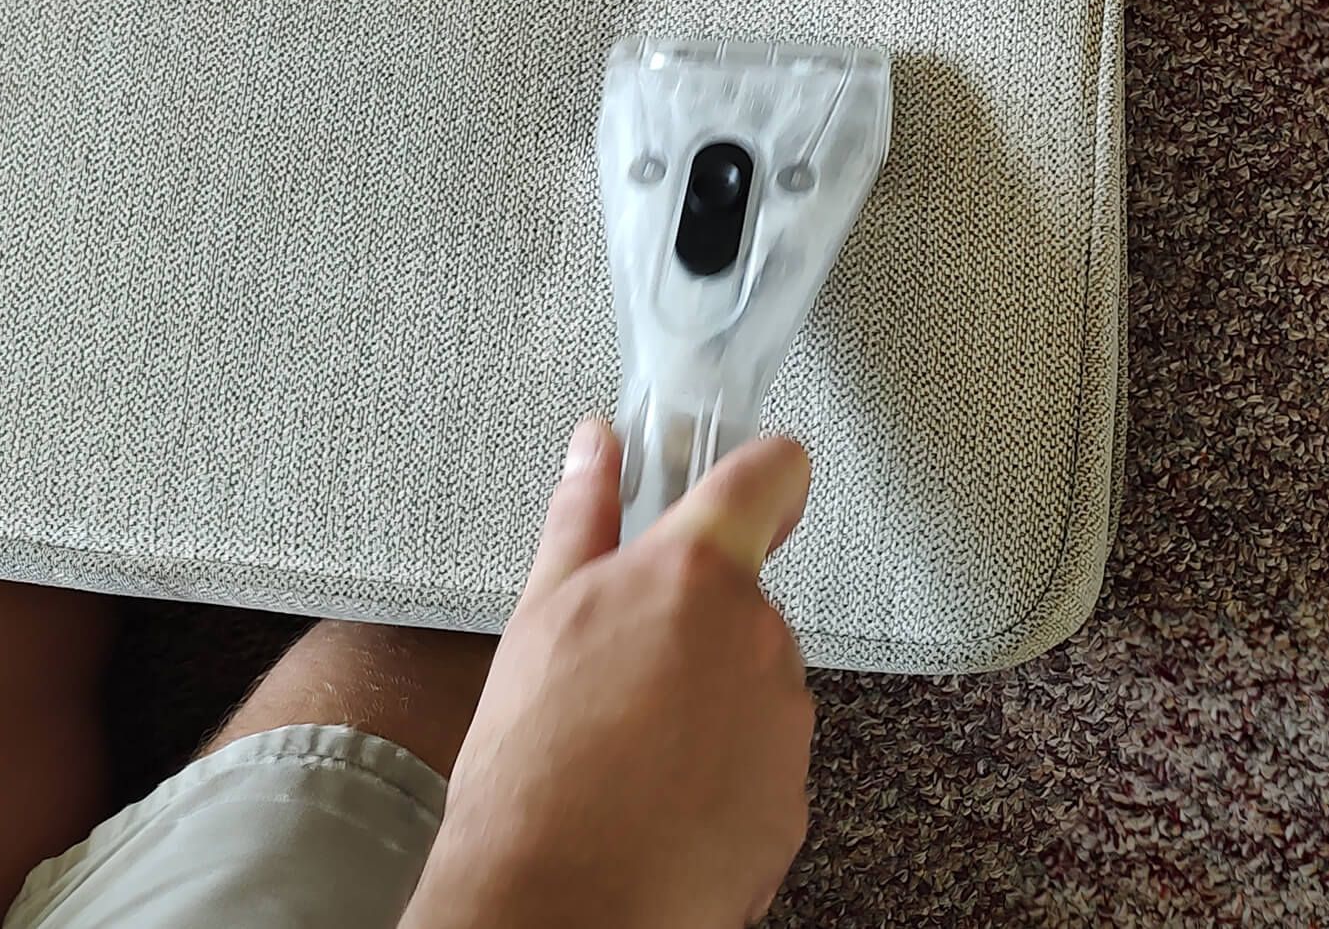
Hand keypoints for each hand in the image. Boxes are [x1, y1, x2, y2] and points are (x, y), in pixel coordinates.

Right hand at [401, 421, 814, 928]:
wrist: (560, 902)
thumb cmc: (534, 768)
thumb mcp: (540, 617)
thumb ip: (581, 517)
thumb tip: (594, 445)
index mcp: (695, 574)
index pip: (771, 476)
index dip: (766, 473)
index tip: (757, 483)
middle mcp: (759, 635)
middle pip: (744, 600)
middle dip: (696, 623)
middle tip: (624, 673)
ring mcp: (785, 719)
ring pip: (754, 682)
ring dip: (710, 700)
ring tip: (633, 748)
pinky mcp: (794, 797)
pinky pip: (763, 759)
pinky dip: (723, 772)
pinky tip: (661, 798)